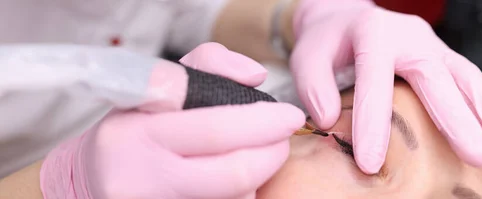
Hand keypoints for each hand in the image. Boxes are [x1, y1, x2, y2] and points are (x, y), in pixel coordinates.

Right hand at [40, 43, 305, 198]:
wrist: (92, 182)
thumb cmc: (134, 130)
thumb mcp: (158, 89)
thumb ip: (207, 66)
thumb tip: (254, 76)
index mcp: (136, 129)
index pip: (210, 122)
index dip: (260, 121)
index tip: (288, 116)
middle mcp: (137, 173)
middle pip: (233, 170)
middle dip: (273, 153)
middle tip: (285, 139)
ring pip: (233, 195)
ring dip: (256, 176)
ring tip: (257, 157)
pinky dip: (240, 193)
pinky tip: (237, 180)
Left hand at [290, 0, 481, 173]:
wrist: (344, 15)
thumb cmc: (326, 39)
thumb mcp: (307, 56)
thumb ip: (314, 85)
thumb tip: (330, 119)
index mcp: (373, 34)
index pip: (375, 85)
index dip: (373, 126)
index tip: (372, 163)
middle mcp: (409, 37)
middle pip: (437, 79)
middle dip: (458, 120)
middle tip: (476, 155)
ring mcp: (430, 44)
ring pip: (465, 76)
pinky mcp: (440, 54)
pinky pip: (470, 72)